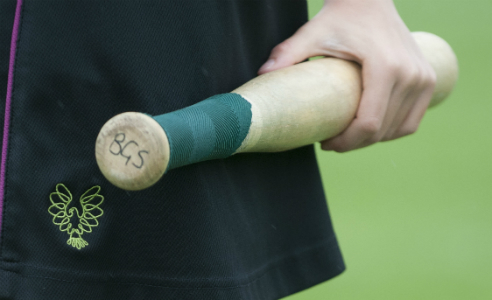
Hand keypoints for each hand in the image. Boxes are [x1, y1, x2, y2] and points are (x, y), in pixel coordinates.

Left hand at [258, 0, 435, 151]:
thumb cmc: (341, 17)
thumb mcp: (313, 33)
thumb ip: (288, 54)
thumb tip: (262, 75)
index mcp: (386, 68)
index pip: (368, 124)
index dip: (346, 142)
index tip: (325, 142)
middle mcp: (412, 75)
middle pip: (381, 131)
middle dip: (354, 144)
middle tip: (332, 141)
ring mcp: (424, 78)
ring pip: (399, 129)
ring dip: (373, 140)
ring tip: (349, 135)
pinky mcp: (429, 79)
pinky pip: (412, 120)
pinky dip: (393, 130)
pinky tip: (372, 129)